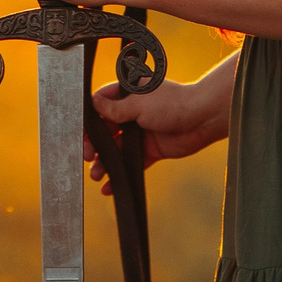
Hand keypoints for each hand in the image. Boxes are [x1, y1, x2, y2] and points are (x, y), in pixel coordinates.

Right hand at [81, 79, 229, 196]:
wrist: (201, 119)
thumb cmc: (172, 103)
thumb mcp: (138, 103)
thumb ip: (115, 108)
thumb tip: (94, 103)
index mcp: (127, 94)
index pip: (100, 105)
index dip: (89, 120)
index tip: (80, 135)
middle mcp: (131, 113)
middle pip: (104, 129)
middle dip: (94, 145)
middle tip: (88, 156)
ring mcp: (139, 132)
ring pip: (116, 149)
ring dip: (105, 162)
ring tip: (97, 175)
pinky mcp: (149, 150)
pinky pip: (131, 163)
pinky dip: (121, 173)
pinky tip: (109, 186)